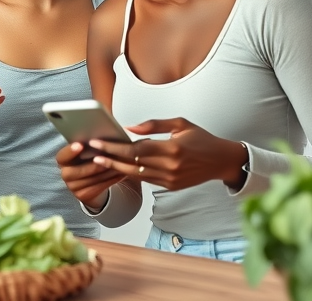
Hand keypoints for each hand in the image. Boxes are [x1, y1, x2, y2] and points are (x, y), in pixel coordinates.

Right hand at [55, 142, 127, 209]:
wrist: (89, 181)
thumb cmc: (89, 159)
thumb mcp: (86, 151)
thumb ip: (90, 145)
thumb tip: (101, 134)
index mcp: (63, 160)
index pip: (62, 156)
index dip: (70, 151)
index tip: (80, 145)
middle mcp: (65, 174)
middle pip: (76, 172)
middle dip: (93, 165)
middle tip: (107, 158)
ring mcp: (73, 187)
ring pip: (91, 180)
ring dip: (107, 172)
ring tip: (121, 164)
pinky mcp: (83, 195)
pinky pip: (99, 187)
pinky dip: (111, 179)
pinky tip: (121, 173)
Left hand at [89, 118, 247, 190]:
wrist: (222, 161)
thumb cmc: (201, 139)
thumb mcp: (180, 123)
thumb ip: (153, 124)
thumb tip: (129, 127)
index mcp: (172, 148)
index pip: (135, 149)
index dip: (114, 147)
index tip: (97, 142)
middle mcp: (170, 166)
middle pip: (131, 164)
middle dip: (108, 158)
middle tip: (89, 153)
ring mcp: (170, 179)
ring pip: (135, 175)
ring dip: (115, 168)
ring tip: (97, 161)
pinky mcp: (170, 187)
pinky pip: (145, 180)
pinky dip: (130, 174)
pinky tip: (116, 167)